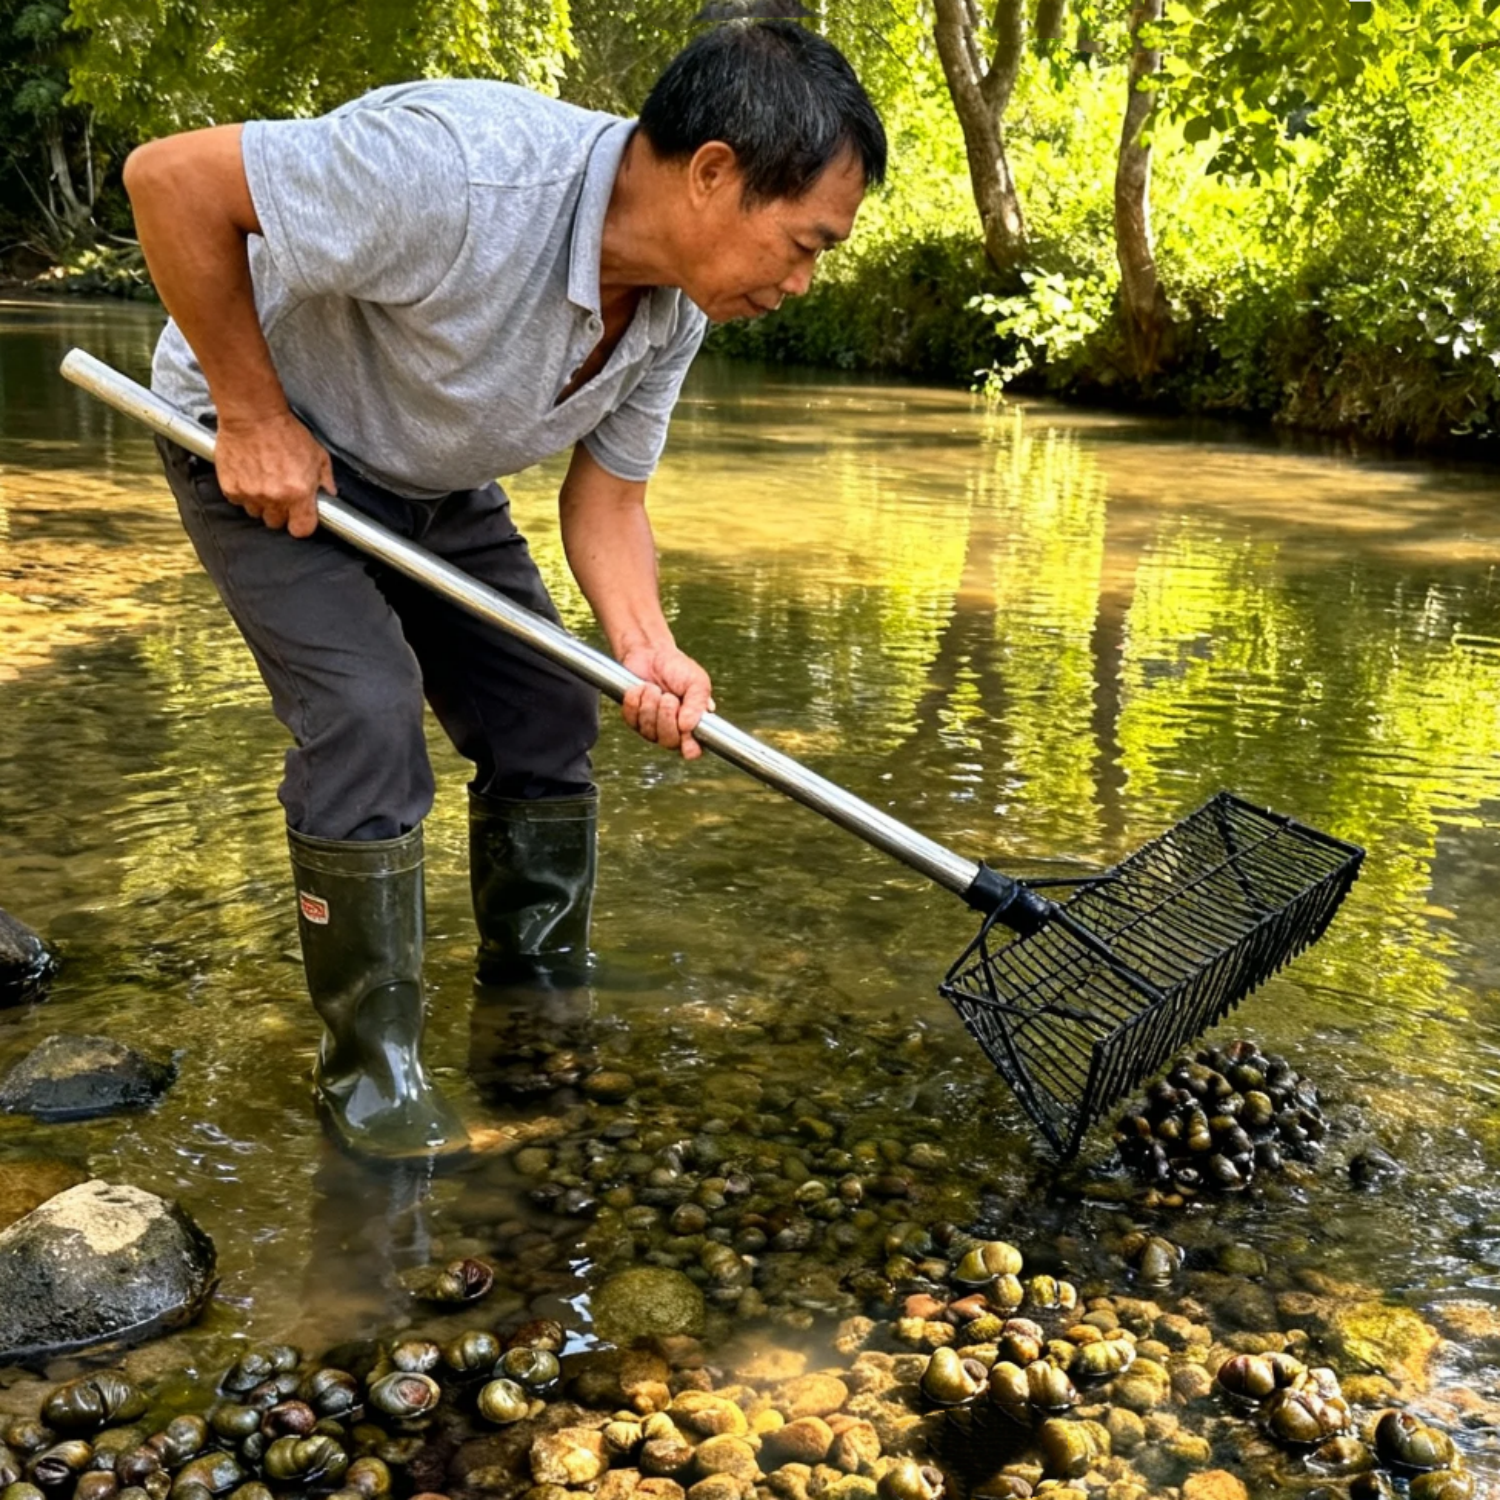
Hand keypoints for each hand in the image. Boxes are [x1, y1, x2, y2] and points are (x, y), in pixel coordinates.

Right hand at [214, 409, 334, 535]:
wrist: (253, 415)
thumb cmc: (286, 432)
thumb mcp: (318, 454)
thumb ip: (325, 479)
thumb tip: (330, 494)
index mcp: (299, 493)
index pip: (301, 529)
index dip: (302, 524)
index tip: (301, 517)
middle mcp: (274, 497)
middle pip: (277, 523)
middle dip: (281, 512)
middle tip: (281, 493)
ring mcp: (251, 494)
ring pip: (256, 513)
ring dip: (261, 503)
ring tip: (264, 482)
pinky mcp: (231, 488)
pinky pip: (238, 502)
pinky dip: (243, 493)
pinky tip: (249, 476)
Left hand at [619, 643, 714, 759]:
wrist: (650, 654)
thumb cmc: (677, 668)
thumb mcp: (697, 682)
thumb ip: (698, 704)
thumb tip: (687, 727)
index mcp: (693, 724)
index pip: (693, 749)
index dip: (690, 748)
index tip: (686, 736)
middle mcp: (673, 731)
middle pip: (669, 742)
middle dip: (666, 716)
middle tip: (668, 696)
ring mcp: (652, 728)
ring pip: (649, 731)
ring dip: (650, 704)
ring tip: (654, 688)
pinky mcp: (634, 720)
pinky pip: (632, 720)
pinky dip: (635, 700)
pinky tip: (640, 689)